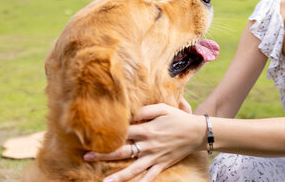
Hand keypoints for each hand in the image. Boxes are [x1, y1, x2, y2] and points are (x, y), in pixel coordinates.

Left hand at [83, 102, 204, 181]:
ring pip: (133, 169)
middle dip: (104, 154)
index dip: (108, 134)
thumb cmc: (179, 118)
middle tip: (86, 156)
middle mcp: (148, 145)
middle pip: (122, 151)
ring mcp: (154, 157)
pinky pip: (149, 177)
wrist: (197, 133)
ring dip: (118, 176)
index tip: (93, 135)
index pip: (123, 132)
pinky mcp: (161, 164)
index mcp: (147, 130)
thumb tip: (130, 113)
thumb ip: (146, 110)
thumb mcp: (163, 109)